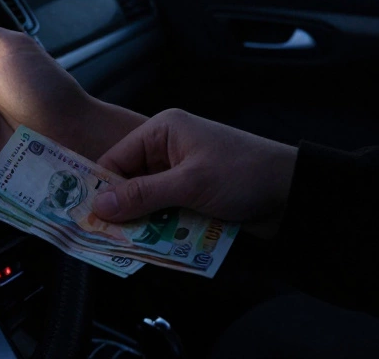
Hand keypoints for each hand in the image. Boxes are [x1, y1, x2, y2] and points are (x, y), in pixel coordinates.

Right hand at [91, 109, 297, 234]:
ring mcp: (183, 174)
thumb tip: (98, 206)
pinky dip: (161, 228)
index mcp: (163, 131)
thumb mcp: (189, 184)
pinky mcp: (195, 195)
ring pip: (147, 201)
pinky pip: (167, 212)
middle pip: (129, 181)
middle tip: (102, 237)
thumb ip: (142, 195)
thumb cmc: (243, 174)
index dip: (99, 187)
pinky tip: (153, 246)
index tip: (83, 216)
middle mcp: (168, 149)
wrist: (294, 192)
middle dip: (120, 209)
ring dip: (142, 223)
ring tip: (127, 246)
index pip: (116, 158)